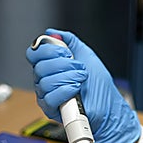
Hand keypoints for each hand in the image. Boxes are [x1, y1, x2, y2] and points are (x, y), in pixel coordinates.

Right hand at [26, 28, 140, 142]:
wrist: (108, 107)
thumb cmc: (99, 86)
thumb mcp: (86, 55)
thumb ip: (70, 42)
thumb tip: (53, 33)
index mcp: (50, 67)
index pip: (34, 54)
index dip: (47, 50)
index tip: (65, 52)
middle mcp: (45, 81)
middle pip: (39, 67)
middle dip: (63, 64)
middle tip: (79, 68)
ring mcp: (47, 96)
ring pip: (45, 82)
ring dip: (68, 77)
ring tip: (81, 80)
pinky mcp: (51, 110)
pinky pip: (49, 98)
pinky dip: (64, 91)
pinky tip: (75, 90)